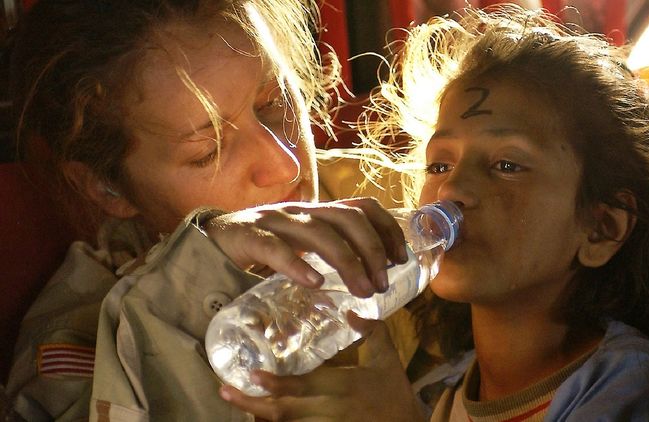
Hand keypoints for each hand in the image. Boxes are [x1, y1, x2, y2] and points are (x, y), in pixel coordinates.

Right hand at [204, 197, 407, 296]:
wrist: (208, 241)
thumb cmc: (262, 249)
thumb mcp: (302, 247)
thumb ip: (328, 254)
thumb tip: (369, 280)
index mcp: (317, 213)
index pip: (362, 207)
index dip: (386, 229)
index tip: (400, 258)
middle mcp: (300, 211)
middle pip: (347, 219)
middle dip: (372, 250)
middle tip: (381, 284)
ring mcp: (274, 221)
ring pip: (318, 232)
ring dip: (347, 262)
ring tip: (361, 290)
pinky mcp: (247, 236)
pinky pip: (274, 248)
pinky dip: (296, 264)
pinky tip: (314, 282)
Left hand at [219, 313, 425, 421]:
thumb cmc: (396, 395)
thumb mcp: (388, 360)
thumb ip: (372, 332)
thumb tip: (351, 311)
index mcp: (342, 386)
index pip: (304, 385)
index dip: (277, 383)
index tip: (253, 375)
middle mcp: (329, 410)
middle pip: (285, 410)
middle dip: (253, 403)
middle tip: (226, 392)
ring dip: (261, 416)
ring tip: (237, 404)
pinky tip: (261, 419)